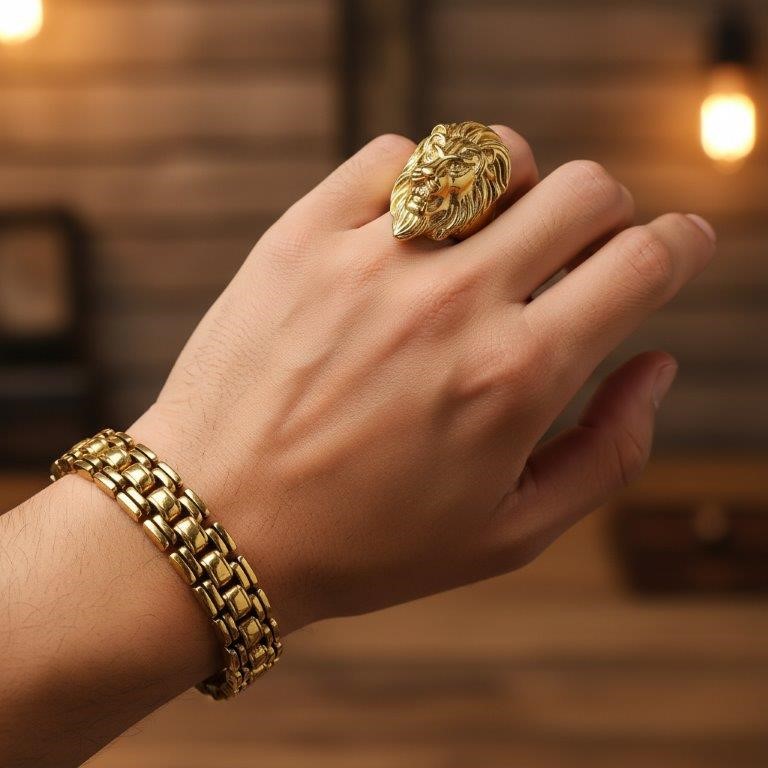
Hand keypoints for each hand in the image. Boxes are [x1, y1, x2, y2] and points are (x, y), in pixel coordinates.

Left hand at [132, 128, 715, 632]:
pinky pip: (395, 156)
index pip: (643, 263)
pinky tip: (413, 225)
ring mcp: (372, 259)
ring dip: (518, 186)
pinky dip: (425, 175)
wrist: (214, 528)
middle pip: (584, 190)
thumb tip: (656, 364)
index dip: (681, 245)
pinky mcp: (301, 237)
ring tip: (492, 236)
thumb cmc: (363, 544)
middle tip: (578, 252)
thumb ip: (608, 453)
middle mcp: (452, 303)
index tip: (678, 246)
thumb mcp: (507, 535)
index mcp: (516, 377)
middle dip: (605, 215)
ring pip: (493, 154)